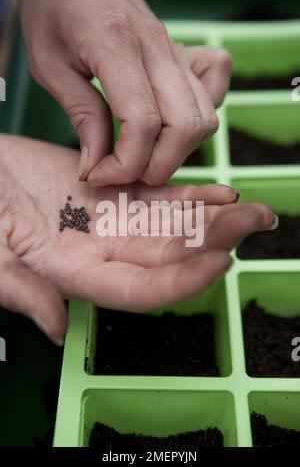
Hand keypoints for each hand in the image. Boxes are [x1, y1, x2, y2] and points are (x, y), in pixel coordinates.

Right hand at [0, 134, 275, 344]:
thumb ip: (18, 288)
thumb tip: (55, 326)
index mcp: (74, 272)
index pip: (138, 290)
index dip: (181, 282)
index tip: (221, 262)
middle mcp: (101, 251)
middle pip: (167, 257)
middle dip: (214, 243)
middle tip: (254, 223)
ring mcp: (111, 220)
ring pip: (170, 226)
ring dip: (212, 220)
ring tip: (250, 210)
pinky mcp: (112, 190)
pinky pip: (158, 196)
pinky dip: (188, 194)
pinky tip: (218, 191)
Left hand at [20, 0, 231, 185]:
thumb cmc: (54, 13)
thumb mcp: (50, 65)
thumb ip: (80, 116)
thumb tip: (97, 165)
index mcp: (116, 43)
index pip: (143, 123)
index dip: (126, 164)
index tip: (99, 174)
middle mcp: (158, 46)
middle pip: (185, 127)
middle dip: (156, 166)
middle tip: (124, 172)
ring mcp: (177, 48)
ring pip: (205, 117)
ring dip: (177, 150)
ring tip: (142, 154)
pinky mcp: (185, 51)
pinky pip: (215, 86)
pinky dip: (201, 115)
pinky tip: (170, 121)